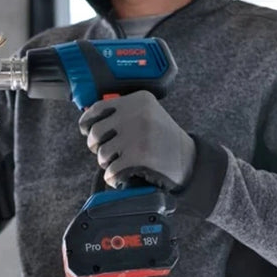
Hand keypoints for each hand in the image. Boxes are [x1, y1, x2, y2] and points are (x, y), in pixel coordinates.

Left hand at [78, 90, 194, 190]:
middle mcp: (137, 114)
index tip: (86, 131)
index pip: (98, 108)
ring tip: (118, 163)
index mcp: (138, 100)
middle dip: (97, 146)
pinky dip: (112, 177)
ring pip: (102, 153)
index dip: (87, 122)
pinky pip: (111, 170)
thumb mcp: (148, 114)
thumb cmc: (164, 139)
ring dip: (106, 163)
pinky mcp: (139, 156)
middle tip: (107, 152)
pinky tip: (119, 177)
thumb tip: (89, 119)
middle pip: (96, 132)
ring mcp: (138, 134)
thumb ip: (123, 112)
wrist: (190, 160)